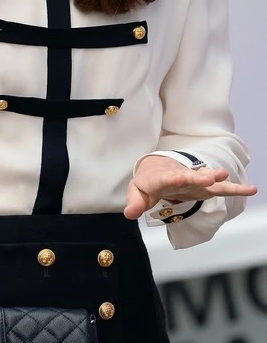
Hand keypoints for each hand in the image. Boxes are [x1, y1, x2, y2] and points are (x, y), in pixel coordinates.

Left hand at [124, 155, 257, 219]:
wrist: (157, 168)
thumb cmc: (147, 182)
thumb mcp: (137, 192)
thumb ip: (134, 203)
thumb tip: (130, 214)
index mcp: (161, 178)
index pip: (166, 178)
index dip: (173, 178)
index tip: (180, 178)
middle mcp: (179, 176)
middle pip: (189, 176)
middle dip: (198, 178)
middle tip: (210, 178)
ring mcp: (193, 180)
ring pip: (207, 180)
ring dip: (215, 178)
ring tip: (225, 176)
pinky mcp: (203, 186)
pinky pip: (220, 188)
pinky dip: (234, 188)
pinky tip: (251, 189)